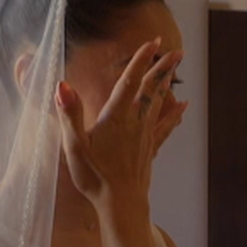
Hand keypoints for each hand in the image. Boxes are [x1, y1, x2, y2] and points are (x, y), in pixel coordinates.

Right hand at [55, 41, 188, 210]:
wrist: (120, 203)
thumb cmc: (94, 176)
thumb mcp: (74, 145)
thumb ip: (69, 114)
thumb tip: (62, 85)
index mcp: (115, 117)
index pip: (130, 81)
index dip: (141, 61)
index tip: (153, 43)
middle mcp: (134, 121)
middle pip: (150, 88)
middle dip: (162, 68)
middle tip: (175, 51)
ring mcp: (144, 135)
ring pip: (158, 103)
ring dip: (166, 84)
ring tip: (176, 68)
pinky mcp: (149, 148)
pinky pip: (165, 126)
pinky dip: (175, 114)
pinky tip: (185, 107)